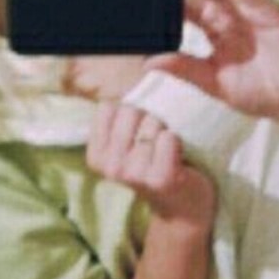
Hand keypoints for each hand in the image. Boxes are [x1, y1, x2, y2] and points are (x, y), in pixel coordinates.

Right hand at [86, 102, 215, 229]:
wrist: (182, 207)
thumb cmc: (155, 166)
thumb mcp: (129, 143)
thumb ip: (123, 115)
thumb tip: (144, 71)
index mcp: (96, 156)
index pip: (110, 107)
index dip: (131, 110)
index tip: (139, 130)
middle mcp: (111, 167)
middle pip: (130, 110)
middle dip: (150, 116)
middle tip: (157, 141)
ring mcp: (134, 174)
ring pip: (152, 121)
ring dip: (166, 129)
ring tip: (168, 150)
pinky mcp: (160, 178)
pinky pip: (169, 137)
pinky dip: (179, 141)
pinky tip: (179, 158)